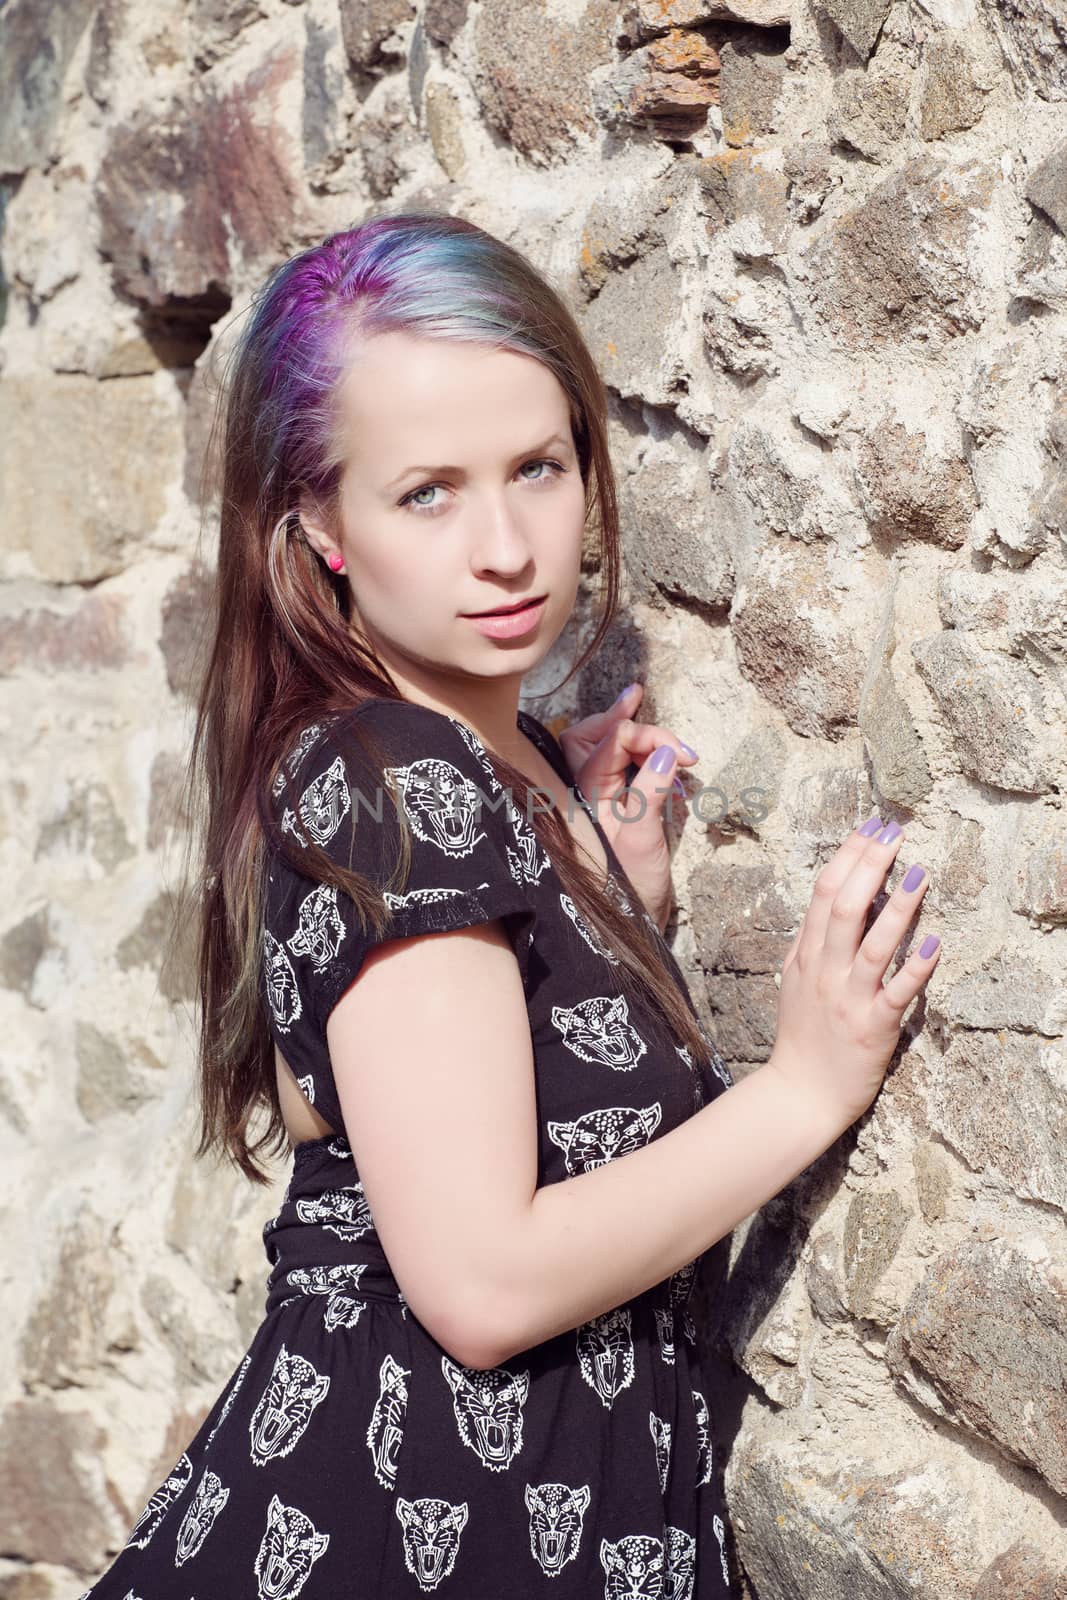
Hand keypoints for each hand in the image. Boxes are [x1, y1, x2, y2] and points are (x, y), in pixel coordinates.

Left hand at [556, 683, 698, 932]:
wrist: (634, 925)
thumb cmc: (632, 888)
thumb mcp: (643, 839)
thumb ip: (651, 792)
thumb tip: (667, 752)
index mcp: (585, 796)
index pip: (611, 741)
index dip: (648, 735)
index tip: (685, 753)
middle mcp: (584, 792)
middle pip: (590, 735)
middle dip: (620, 717)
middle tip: (640, 697)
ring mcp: (597, 799)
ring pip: (602, 748)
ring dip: (634, 736)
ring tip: (671, 745)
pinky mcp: (614, 808)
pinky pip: (619, 768)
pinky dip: (642, 757)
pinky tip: (668, 762)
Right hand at [769, 818, 940, 1126]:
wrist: (798, 1094)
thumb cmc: (802, 1037)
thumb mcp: (797, 980)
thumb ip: (814, 943)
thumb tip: (836, 900)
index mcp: (806, 955)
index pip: (825, 893)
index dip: (849, 856)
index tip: (872, 828)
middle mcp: (825, 971)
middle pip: (845, 907)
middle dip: (870, 865)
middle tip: (894, 832)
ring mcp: (848, 999)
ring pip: (873, 945)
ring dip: (898, 908)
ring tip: (919, 873)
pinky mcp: (872, 1028)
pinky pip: (897, 993)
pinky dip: (916, 969)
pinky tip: (934, 944)